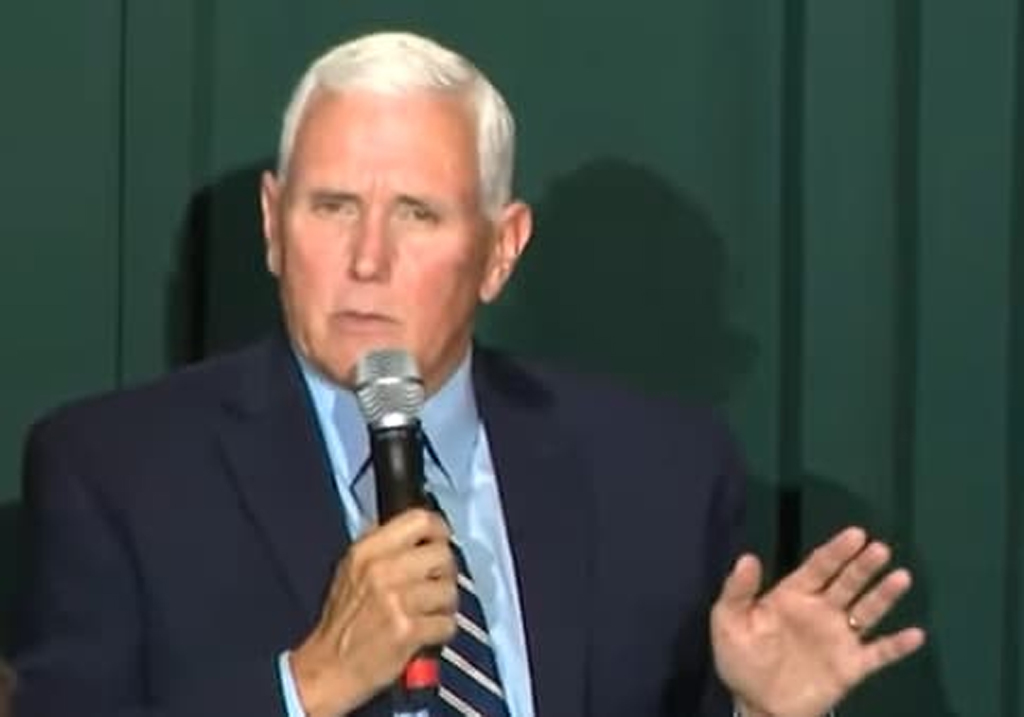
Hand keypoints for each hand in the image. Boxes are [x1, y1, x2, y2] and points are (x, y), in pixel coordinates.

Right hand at [289, 509, 457, 716]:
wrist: (327, 668)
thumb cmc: (342, 622)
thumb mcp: (350, 571)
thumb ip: (383, 547)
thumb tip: (420, 533)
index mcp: (366, 551)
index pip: (419, 520)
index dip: (439, 530)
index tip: (441, 541)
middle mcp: (381, 570)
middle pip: (442, 554)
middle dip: (445, 573)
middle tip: (436, 585)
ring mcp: (396, 600)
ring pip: (449, 590)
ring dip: (445, 605)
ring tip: (430, 612)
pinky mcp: (407, 631)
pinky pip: (447, 623)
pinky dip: (442, 631)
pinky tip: (427, 633)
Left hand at [710, 527, 925, 716]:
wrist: (759, 706)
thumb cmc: (741, 661)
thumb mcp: (728, 623)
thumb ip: (738, 591)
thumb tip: (748, 557)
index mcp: (793, 596)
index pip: (819, 567)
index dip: (836, 550)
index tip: (856, 533)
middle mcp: (821, 611)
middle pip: (847, 582)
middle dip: (863, 566)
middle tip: (880, 549)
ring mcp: (839, 638)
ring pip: (867, 611)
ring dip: (884, 595)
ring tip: (901, 577)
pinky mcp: (851, 667)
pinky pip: (879, 654)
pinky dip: (897, 646)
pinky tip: (916, 635)